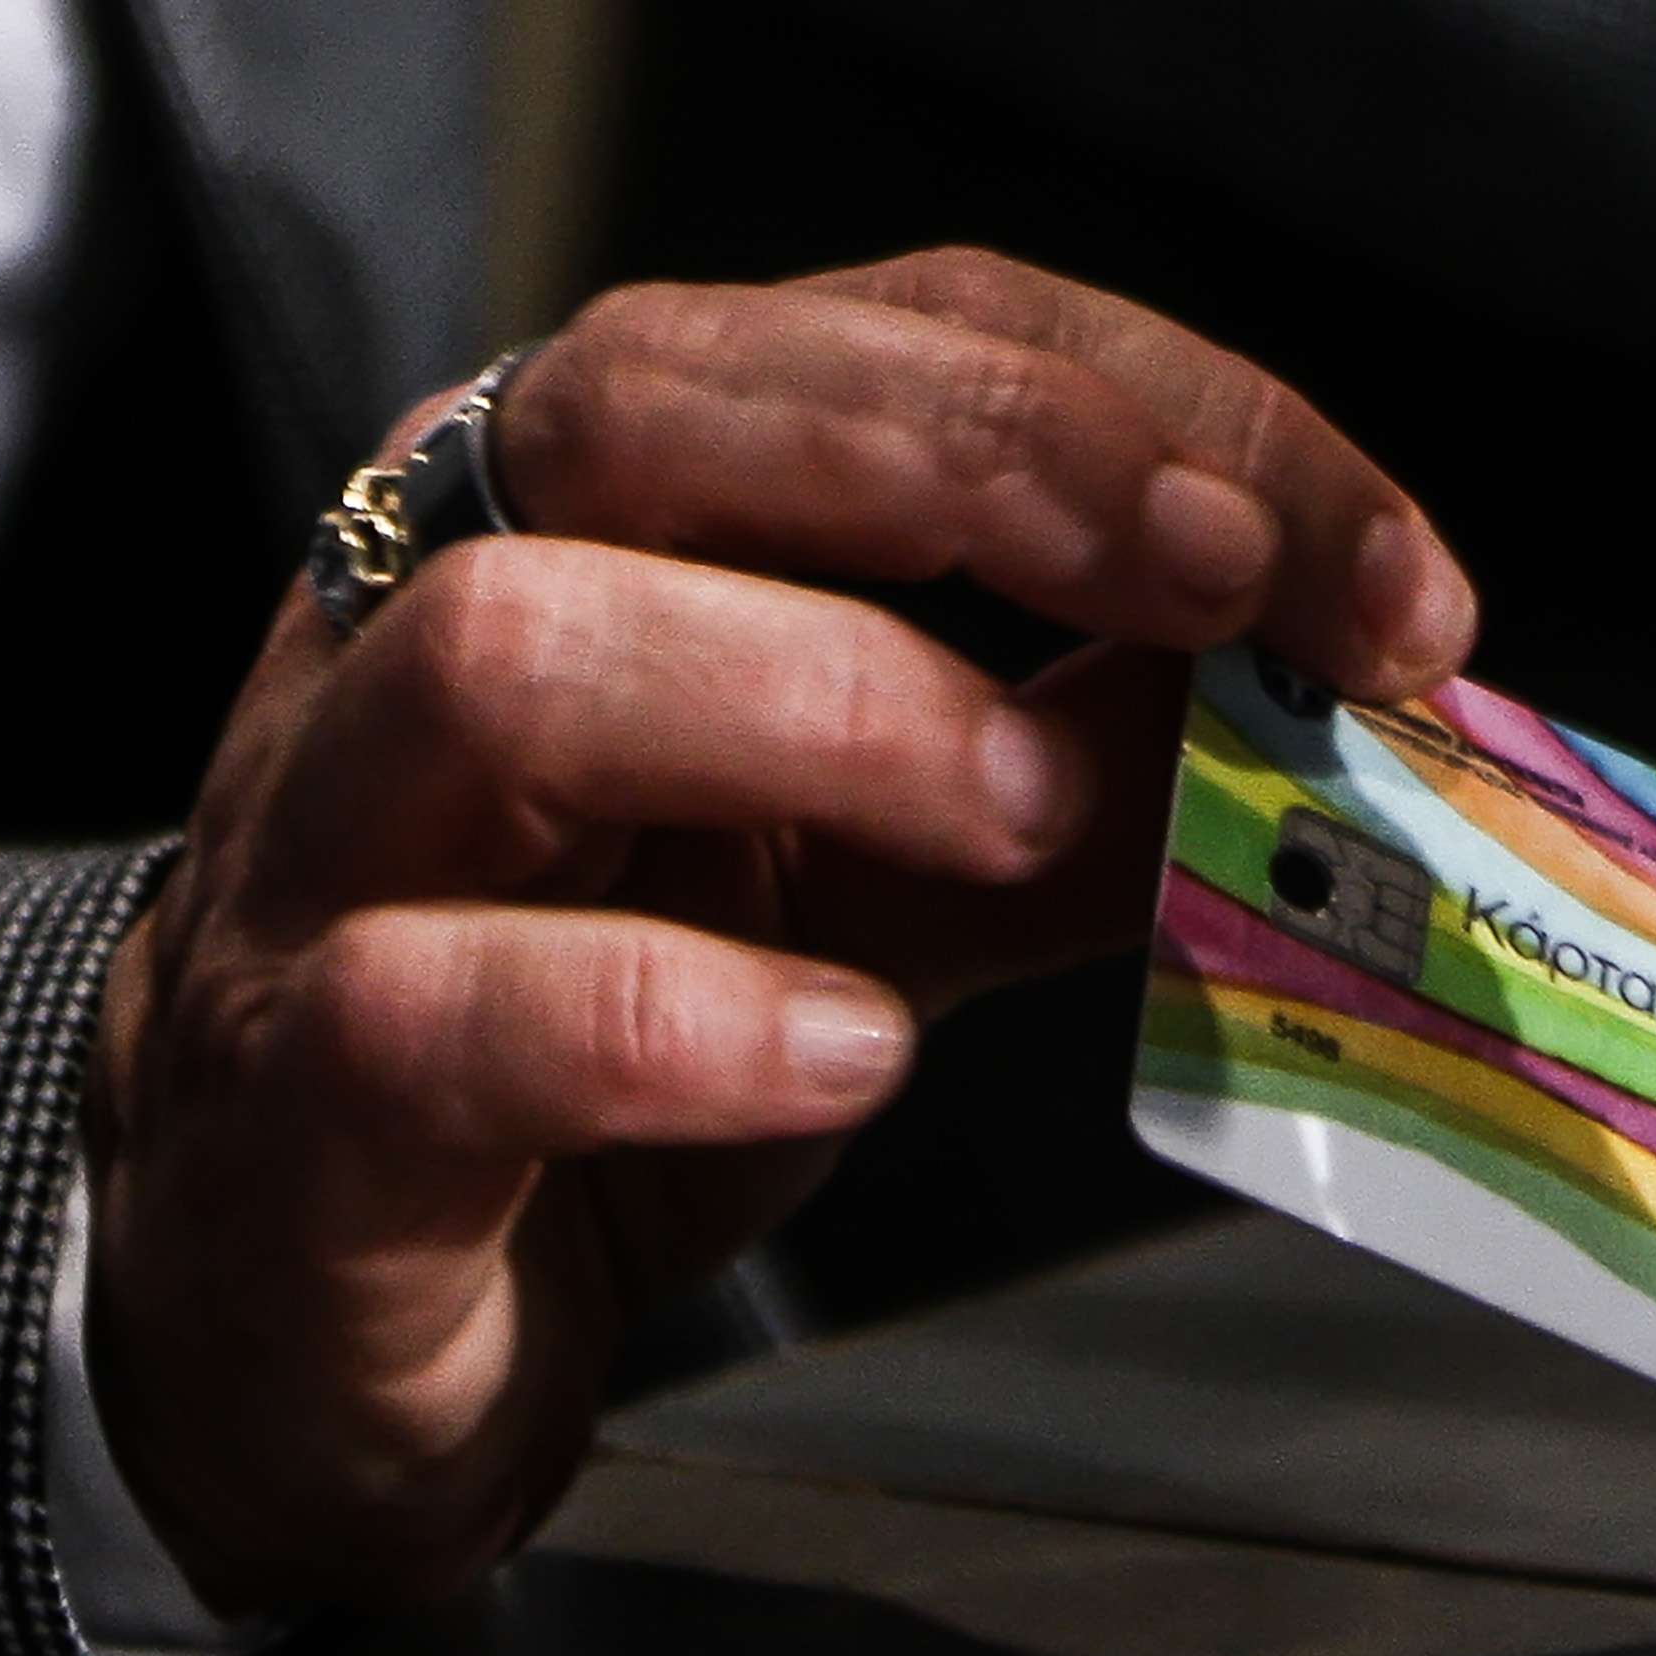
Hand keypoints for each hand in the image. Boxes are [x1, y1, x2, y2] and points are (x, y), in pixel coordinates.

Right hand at [84, 248, 1475, 1613]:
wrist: (295, 1317)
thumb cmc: (573, 1036)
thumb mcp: (869, 876)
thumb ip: (1063, 775)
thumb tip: (1311, 705)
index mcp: (592, 520)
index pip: (859, 338)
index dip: (1132, 407)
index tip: (1361, 564)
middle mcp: (426, 621)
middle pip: (643, 401)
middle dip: (976, 460)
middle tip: (1219, 596)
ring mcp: (331, 847)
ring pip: (505, 655)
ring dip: (824, 702)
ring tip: (1035, 818)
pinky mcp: (296, 1090)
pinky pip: (440, 999)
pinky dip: (675, 1013)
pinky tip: (846, 1052)